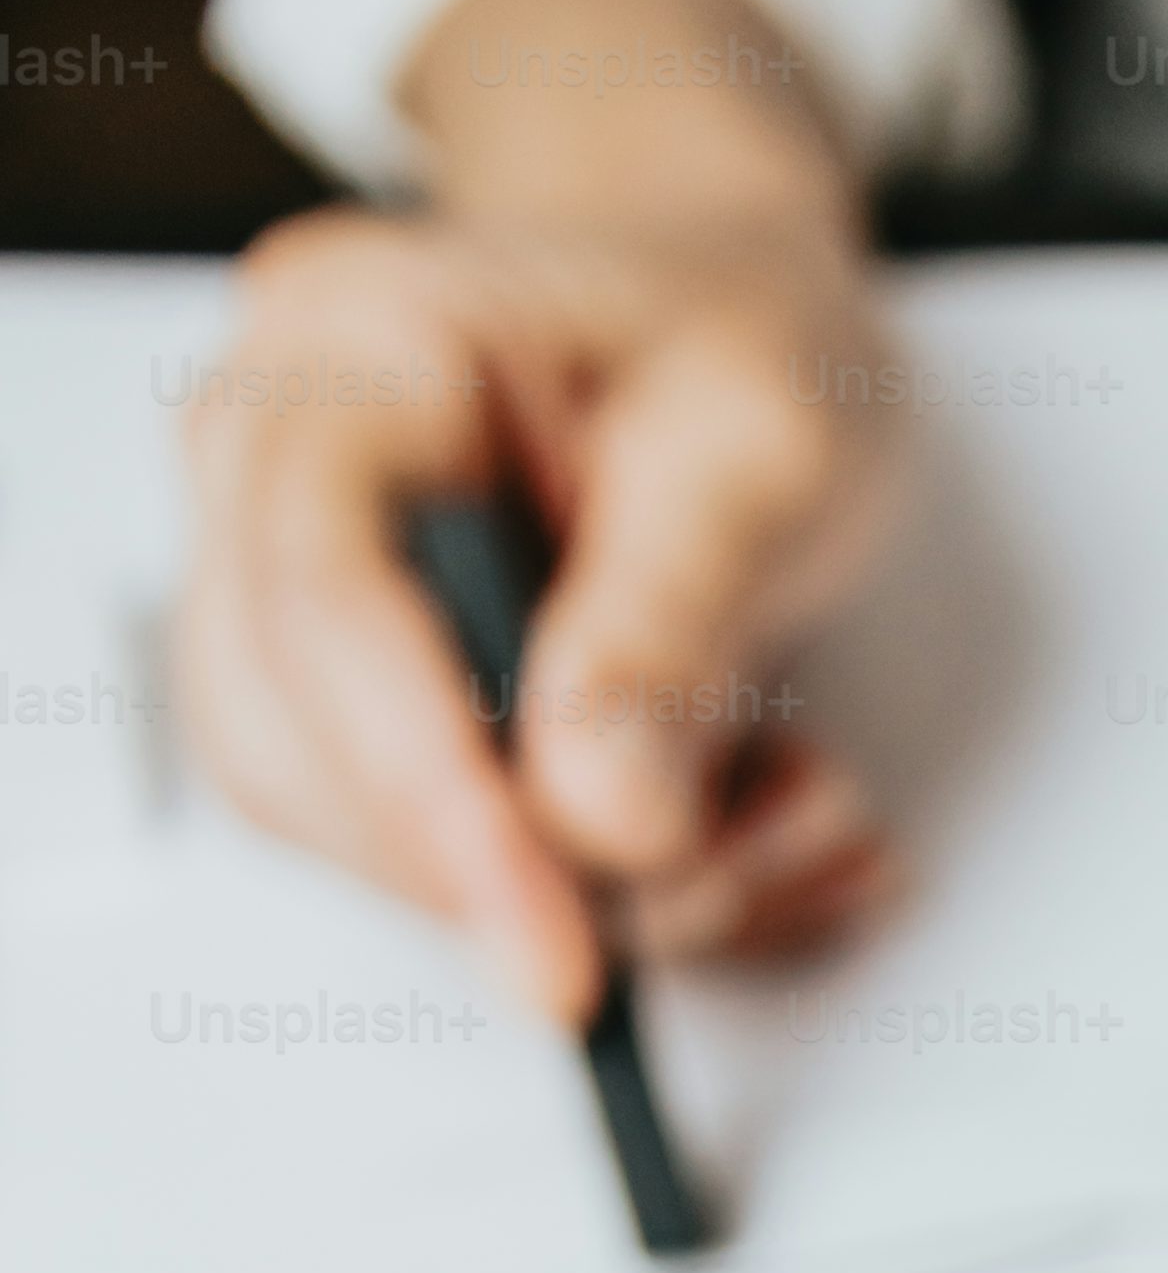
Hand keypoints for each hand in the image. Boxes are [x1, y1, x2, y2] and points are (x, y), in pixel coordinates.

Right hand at [174, 0, 907, 1025]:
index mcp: (352, 345)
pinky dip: (627, 894)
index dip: (430, 795)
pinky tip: (750, 828)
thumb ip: (674, 626)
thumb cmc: (742, 336)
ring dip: (608, 891)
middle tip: (747, 846)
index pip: (324, 599)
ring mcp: (297, 600)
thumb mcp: (768, 444)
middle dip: (540, 861)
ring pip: (372, 847)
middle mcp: (275, 469)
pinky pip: (450, 871)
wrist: (742, 329)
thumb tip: (596, 823)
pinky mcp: (363, 711)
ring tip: (787, 808)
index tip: (553, 944)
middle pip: (305, 753)